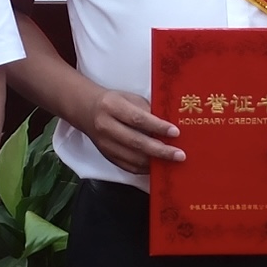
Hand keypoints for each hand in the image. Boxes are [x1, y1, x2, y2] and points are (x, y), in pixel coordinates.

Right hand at [70, 85, 184, 174]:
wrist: (88, 111)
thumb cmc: (114, 103)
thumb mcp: (130, 98)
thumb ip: (147, 110)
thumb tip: (169, 126)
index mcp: (112, 106)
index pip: (137, 118)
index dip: (157, 126)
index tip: (175, 132)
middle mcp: (106, 126)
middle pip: (135, 141)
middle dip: (160, 150)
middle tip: (179, 154)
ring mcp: (105, 144)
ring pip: (132, 158)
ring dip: (154, 162)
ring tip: (171, 162)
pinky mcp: (107, 156)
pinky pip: (127, 166)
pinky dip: (144, 168)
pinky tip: (156, 166)